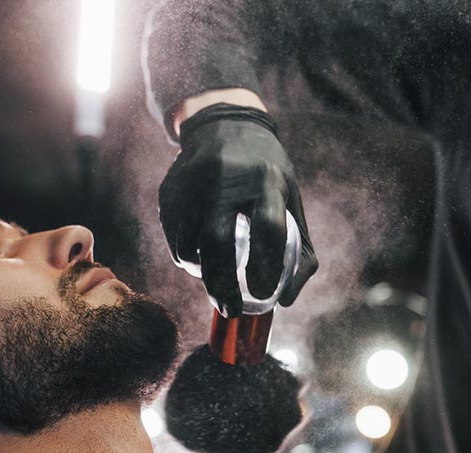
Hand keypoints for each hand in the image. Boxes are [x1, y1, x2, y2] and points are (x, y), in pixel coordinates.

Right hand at [159, 103, 316, 316]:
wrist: (223, 124)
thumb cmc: (266, 172)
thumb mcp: (292, 199)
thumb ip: (300, 250)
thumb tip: (288, 300)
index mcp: (265, 181)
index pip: (268, 230)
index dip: (266, 269)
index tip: (263, 294)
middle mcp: (225, 180)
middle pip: (217, 243)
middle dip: (222, 285)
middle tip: (230, 310)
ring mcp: (192, 184)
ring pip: (189, 245)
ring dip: (202, 274)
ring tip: (216, 282)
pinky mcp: (170, 191)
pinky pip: (173, 237)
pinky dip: (186, 257)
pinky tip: (200, 259)